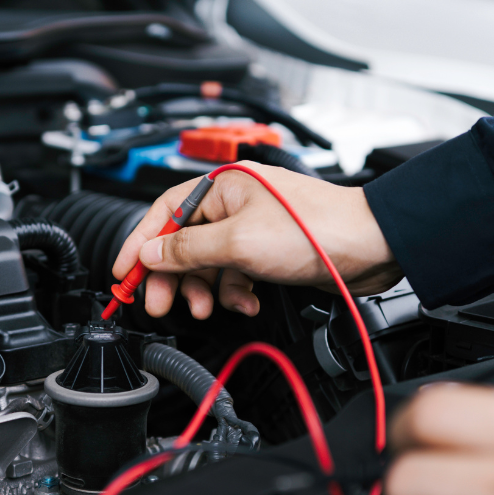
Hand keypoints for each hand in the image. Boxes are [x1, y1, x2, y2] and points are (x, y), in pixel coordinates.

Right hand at [110, 162, 400, 318]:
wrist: (370, 246)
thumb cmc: (315, 229)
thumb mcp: (237, 242)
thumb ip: (187, 250)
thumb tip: (150, 254)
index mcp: (222, 186)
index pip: (163, 212)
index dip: (139, 243)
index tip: (123, 273)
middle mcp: (234, 203)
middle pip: (183, 242)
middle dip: (172, 276)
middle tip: (159, 303)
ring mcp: (251, 228)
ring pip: (209, 263)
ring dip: (206, 289)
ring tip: (208, 308)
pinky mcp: (268, 250)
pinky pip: (235, 273)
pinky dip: (235, 292)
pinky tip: (246, 301)